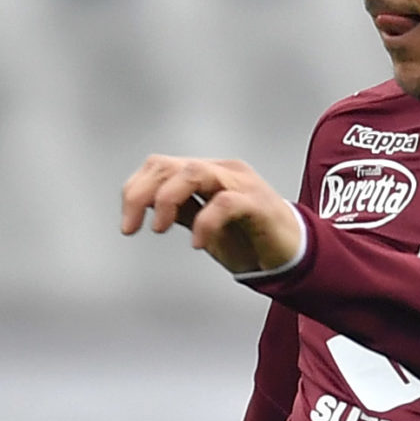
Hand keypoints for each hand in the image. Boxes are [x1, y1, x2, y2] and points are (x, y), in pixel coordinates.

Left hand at [119, 155, 303, 277]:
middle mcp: (222, 171)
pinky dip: (206, 222)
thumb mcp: (203, 224)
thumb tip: (144, 208)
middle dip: (142, 194)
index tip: (127, 225)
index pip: (159, 166)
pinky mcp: (259, 203)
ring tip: (159, 228)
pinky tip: (198, 244)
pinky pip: (225, 202)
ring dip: (168, 199)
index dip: (135, 191)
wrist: (292, 253)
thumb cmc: (248, 238)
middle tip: (133, 227)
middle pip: (170, 166)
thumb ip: (180, 210)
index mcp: (205, 174)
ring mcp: (241, 184)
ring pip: (194, 173)